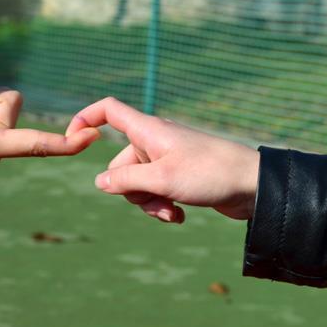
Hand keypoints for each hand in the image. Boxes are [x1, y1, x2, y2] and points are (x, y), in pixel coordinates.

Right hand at [66, 97, 259, 222]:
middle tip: (155, 201)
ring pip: (137, 182)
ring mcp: (166, 159)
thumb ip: (125, 180)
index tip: (73, 137)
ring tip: (170, 213)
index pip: (109, 110)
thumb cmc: (210, 173)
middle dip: (130, 190)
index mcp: (148, 131)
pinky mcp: (178, 176)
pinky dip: (161, 204)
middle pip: (119, 163)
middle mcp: (154, 142)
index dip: (86, 117)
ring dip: (148, 202)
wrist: (254, 186)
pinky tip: (179, 217)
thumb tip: (99, 182)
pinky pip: (155, 191)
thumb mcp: (161, 179)